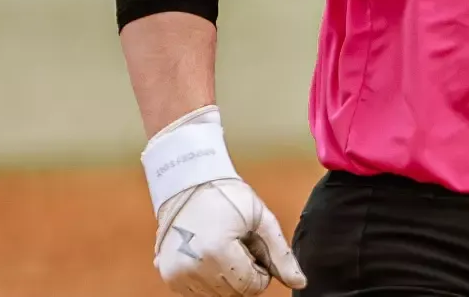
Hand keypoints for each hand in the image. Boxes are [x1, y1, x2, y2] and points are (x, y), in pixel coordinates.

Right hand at [154, 177, 304, 295]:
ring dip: (226, 277)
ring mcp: (177, 273)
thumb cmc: (227, 196)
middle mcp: (192, 268)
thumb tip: (300, 282)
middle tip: (238, 246)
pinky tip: (208, 255)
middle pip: (234, 293)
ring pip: (217, 295)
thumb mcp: (261, 220)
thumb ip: (281, 255)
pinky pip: (198, 292)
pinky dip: (209, 279)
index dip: (260, 271)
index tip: (253, 249)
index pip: (251, 287)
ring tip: (223, 247)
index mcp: (217, 252)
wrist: (188, 183)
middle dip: (244, 273)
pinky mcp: (168, 275)